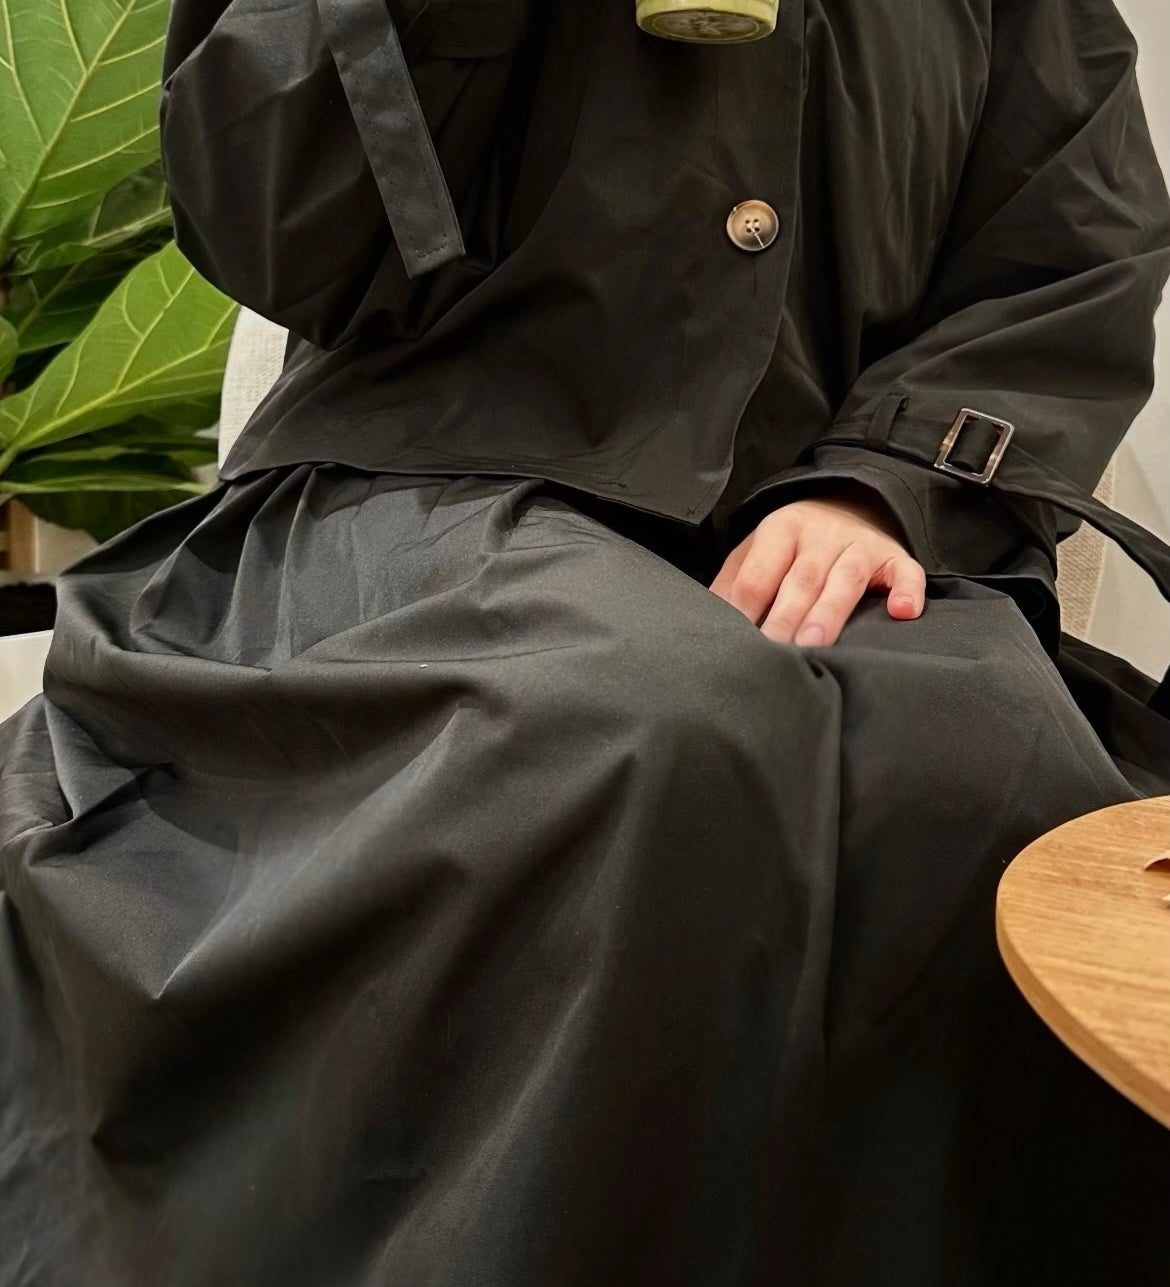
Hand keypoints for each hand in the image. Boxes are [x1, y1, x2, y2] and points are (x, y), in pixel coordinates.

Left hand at [708, 490, 926, 644]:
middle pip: (801, 580)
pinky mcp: (894, 556)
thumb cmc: (793, 544)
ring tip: (816, 644)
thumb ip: (733, 584)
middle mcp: (820, 535)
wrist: (849, 504)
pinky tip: (902, 612)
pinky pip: (906, 572)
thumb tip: (708, 622)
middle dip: (786, 617)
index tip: (738, 641)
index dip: (746, 609)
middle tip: (775, 651)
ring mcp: (859, 545)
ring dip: (830, 612)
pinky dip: (907, 591)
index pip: (758, 574)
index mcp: (779, 530)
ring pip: (845, 579)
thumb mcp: (757, 551)